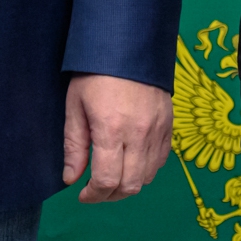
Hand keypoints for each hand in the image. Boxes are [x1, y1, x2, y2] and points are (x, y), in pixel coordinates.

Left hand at [63, 73, 170, 203]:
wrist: (129, 44)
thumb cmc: (95, 73)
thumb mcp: (75, 106)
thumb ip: (74, 146)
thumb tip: (71, 179)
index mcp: (112, 129)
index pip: (107, 181)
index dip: (93, 195)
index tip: (82, 193)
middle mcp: (139, 134)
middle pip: (131, 185)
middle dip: (110, 195)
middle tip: (97, 190)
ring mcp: (158, 130)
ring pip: (149, 176)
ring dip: (129, 184)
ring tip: (114, 176)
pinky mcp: (169, 124)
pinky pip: (162, 160)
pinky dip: (147, 169)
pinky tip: (132, 161)